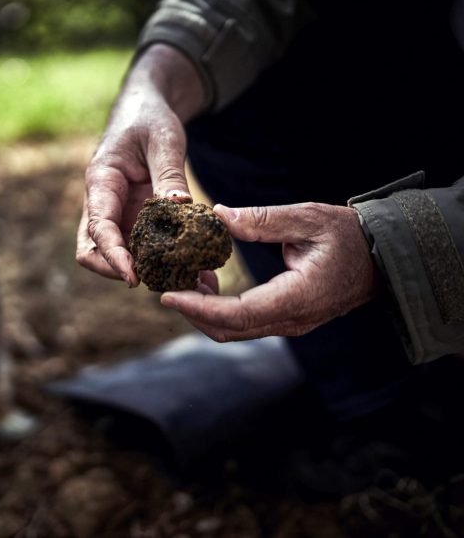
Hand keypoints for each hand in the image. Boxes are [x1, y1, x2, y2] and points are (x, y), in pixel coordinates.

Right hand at [76, 44, 207, 285]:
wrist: (145, 111)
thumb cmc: (149, 119)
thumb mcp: (164, 139)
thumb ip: (169, 174)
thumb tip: (179, 208)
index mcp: (101, 182)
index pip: (97, 228)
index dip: (112, 255)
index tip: (133, 276)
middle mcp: (103, 204)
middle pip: (92, 251)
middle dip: (117, 271)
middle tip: (158, 282)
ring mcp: (118, 215)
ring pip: (117, 255)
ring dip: (145, 271)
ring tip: (187, 281)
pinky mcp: (135, 221)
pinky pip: (142, 248)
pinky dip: (163, 262)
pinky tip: (196, 269)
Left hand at [160, 203, 378, 341]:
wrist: (381, 259)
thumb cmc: (348, 236)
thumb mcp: (308, 218)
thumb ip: (263, 220)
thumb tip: (217, 215)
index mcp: (297, 298)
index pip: (237, 314)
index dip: (198, 307)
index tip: (168, 295)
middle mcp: (291, 320)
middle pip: (229, 329)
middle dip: (192, 311)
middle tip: (165, 286)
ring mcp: (289, 324)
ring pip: (234, 330)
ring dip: (203, 312)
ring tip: (182, 281)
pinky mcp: (285, 319)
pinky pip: (244, 323)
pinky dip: (218, 309)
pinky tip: (206, 284)